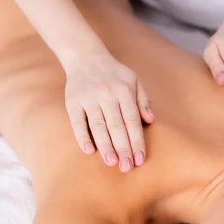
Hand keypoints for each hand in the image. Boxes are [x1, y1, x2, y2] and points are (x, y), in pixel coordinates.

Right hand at [63, 48, 153, 171]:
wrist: (85, 56)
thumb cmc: (114, 73)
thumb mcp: (134, 80)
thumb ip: (143, 100)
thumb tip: (150, 120)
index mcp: (124, 91)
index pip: (132, 121)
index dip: (137, 141)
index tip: (140, 159)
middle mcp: (106, 94)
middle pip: (116, 126)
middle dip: (123, 148)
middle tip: (128, 167)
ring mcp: (88, 98)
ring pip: (98, 126)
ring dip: (106, 146)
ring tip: (112, 163)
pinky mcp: (73, 102)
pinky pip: (78, 122)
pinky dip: (82, 136)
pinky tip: (89, 151)